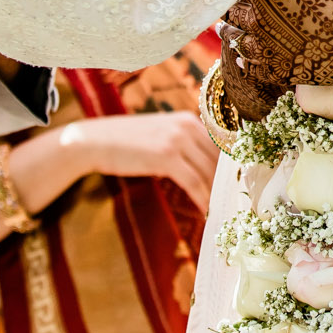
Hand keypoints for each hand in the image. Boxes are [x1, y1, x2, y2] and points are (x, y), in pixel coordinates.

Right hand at [9, 113, 219, 213]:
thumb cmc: (127, 142)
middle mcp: (188, 125)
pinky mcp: (167, 157)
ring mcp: (178, 139)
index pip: (221, 145)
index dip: (231, 168)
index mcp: (189, 119)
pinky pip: (194, 182)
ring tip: (222, 212)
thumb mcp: (161, 135)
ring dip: (217, 194)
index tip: (238, 186)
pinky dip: (202, 199)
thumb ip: (185, 145)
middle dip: (227, 183)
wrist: (94, 141)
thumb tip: (208, 170)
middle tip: (235, 204)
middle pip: (219, 160)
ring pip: (209, 172)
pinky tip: (205, 212)